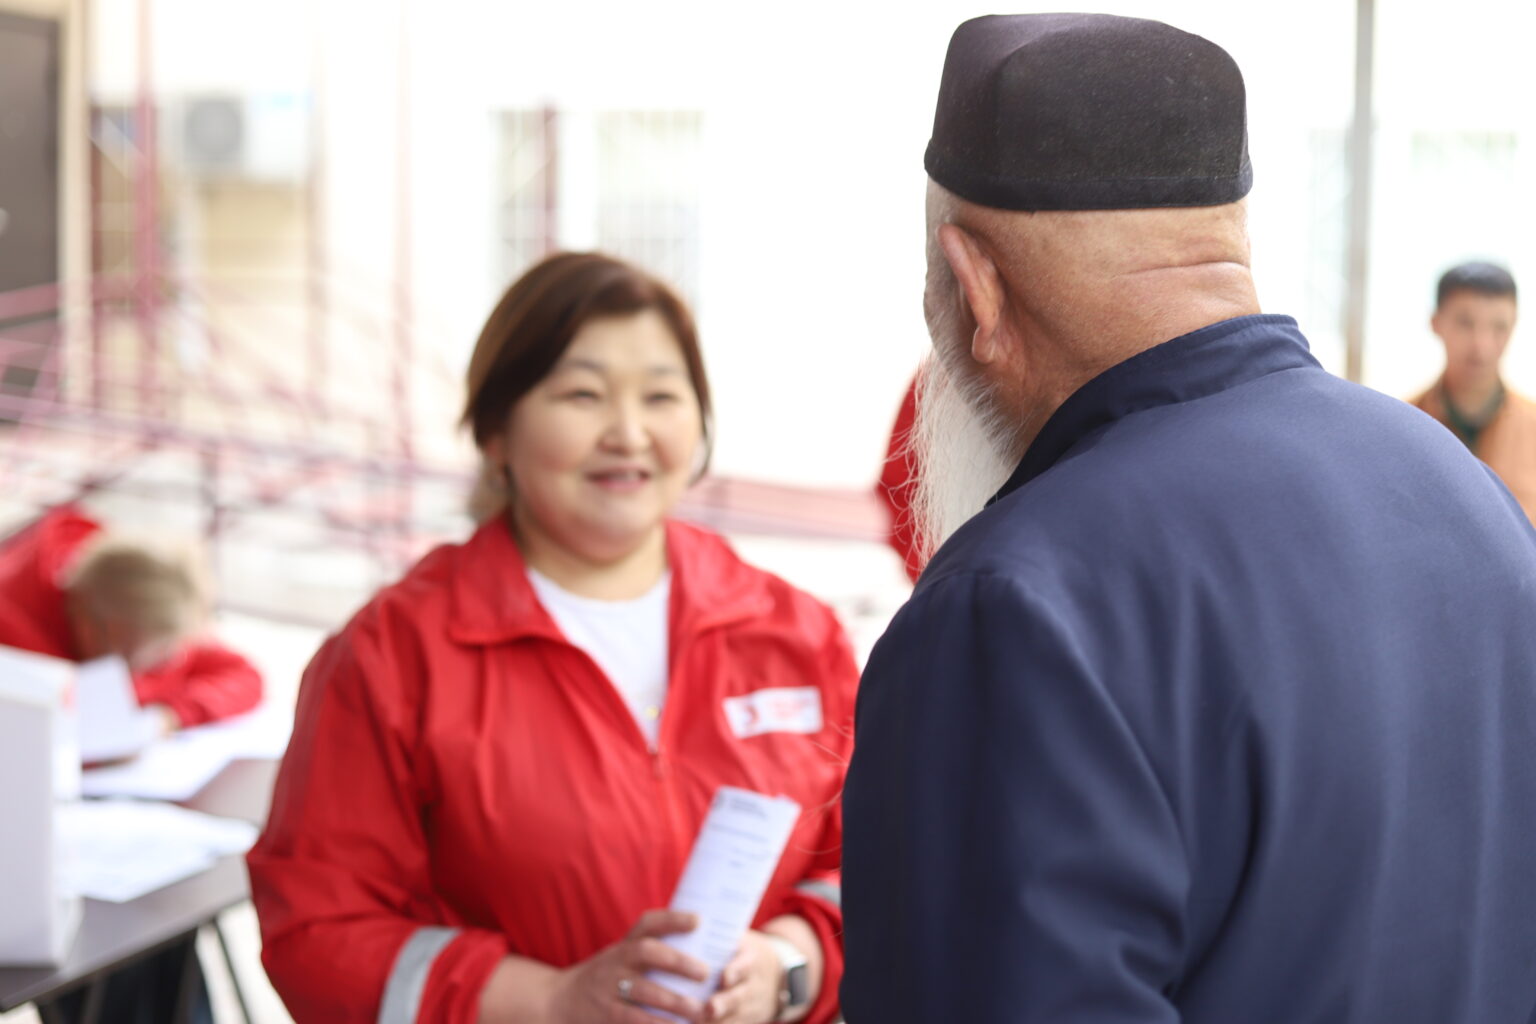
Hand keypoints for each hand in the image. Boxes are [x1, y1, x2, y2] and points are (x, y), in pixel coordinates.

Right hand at [547, 909, 710, 1023]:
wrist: (558, 1002)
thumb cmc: (605, 979)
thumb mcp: (620, 958)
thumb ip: (650, 953)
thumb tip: (701, 945)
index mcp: (624, 945)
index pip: (647, 923)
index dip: (672, 919)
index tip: (698, 920)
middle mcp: (615, 961)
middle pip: (647, 952)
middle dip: (678, 961)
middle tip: (706, 973)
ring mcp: (608, 989)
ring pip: (644, 991)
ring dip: (674, 1002)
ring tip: (700, 1012)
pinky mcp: (606, 1016)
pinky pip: (634, 1021)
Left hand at [703, 931, 782, 1023]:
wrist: (779, 976)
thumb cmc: (746, 953)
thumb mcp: (743, 941)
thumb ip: (722, 938)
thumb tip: (688, 923)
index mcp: (752, 959)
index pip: (745, 965)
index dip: (735, 971)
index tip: (724, 977)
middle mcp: (752, 985)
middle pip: (738, 997)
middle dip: (723, 1003)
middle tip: (710, 1008)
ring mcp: (750, 1006)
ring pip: (734, 1017)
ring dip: (717, 1021)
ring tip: (697, 1022)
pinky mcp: (745, 1021)